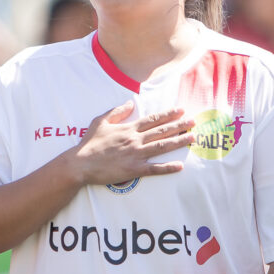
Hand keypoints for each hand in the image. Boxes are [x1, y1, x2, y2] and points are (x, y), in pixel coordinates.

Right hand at [71, 102, 194, 185]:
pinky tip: (180, 166)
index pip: (153, 119)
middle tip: (193, 122)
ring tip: (192, 138)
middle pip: (162, 131)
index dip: (169, 114)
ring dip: (179, 142)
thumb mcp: (100, 121)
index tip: (181, 110)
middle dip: (180, 125)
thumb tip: (130, 103)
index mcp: (128, 128)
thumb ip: (117, 112)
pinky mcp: (134, 170)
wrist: (80, 163)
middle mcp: (135, 140)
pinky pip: (154, 169)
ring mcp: (136, 155)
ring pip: (162, 147)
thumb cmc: (89, 143)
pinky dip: (168, 168)